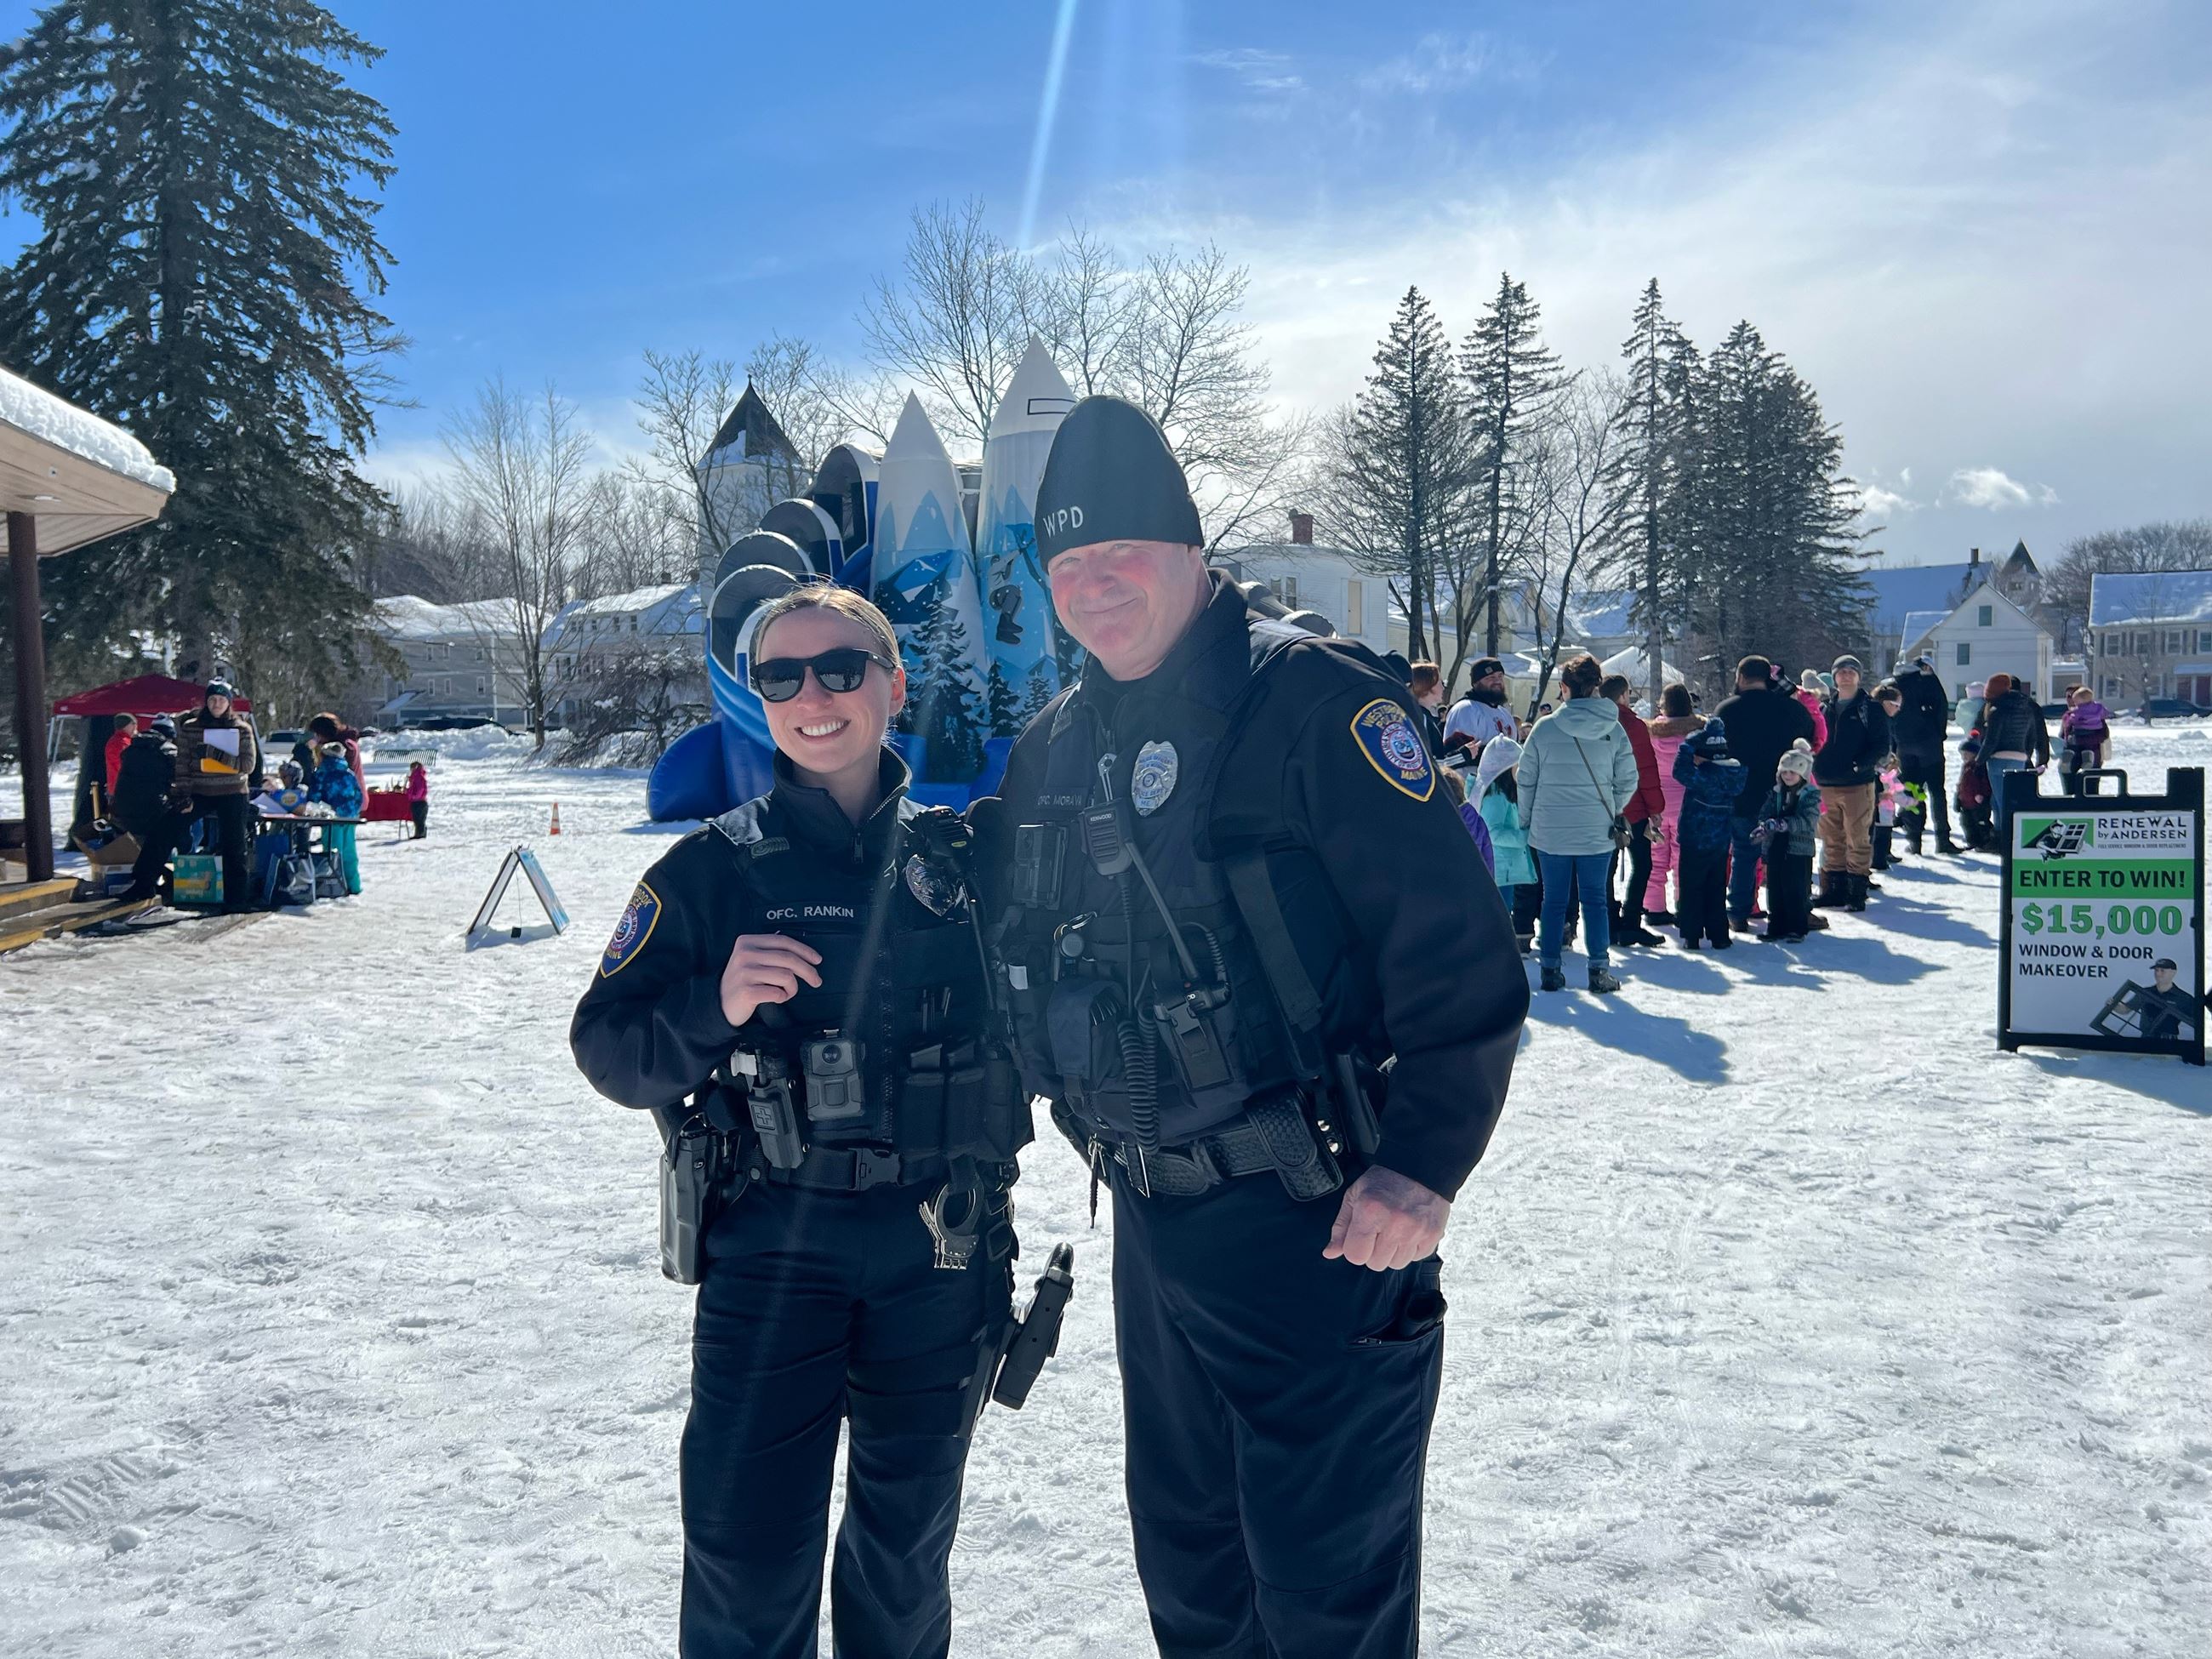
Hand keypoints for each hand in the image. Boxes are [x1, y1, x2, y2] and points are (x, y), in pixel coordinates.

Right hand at [718, 933, 821, 1027]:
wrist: (720, 1003)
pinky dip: (782, 997)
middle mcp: (744, 954)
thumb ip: (772, 952)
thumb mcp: (752, 959)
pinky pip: (778, 993)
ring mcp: (744, 973)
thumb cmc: (744, 981)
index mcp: (747, 942)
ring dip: (792, 988)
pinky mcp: (746, 992)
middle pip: (788, 958)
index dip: (804, 950)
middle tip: (817, 981)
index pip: (783, 941)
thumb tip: (804, 952)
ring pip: (786, 976)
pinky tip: (775, 998)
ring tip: (784, 992)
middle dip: (808, 971)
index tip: (817, 960)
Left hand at [1324, 1166, 1449, 1271]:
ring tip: (1394, 1229)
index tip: (1360, 1236)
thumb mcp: (1354, 1196)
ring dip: (1392, 1252)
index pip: (1355, 1256)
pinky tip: (1408, 1230)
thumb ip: (1341, 1227)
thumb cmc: (1385, 1181)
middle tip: (1379, 1230)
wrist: (1419, 1169)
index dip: (1355, 1248)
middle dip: (1374, 1251)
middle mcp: (1394, 1224)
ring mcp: (1415, 1231)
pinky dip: (1410, 1249)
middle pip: (1376, 1264)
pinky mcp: (1432, 1236)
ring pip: (1396, 1264)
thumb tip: (1330, 1253)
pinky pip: (1415, 1258)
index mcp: (1370, 1212)